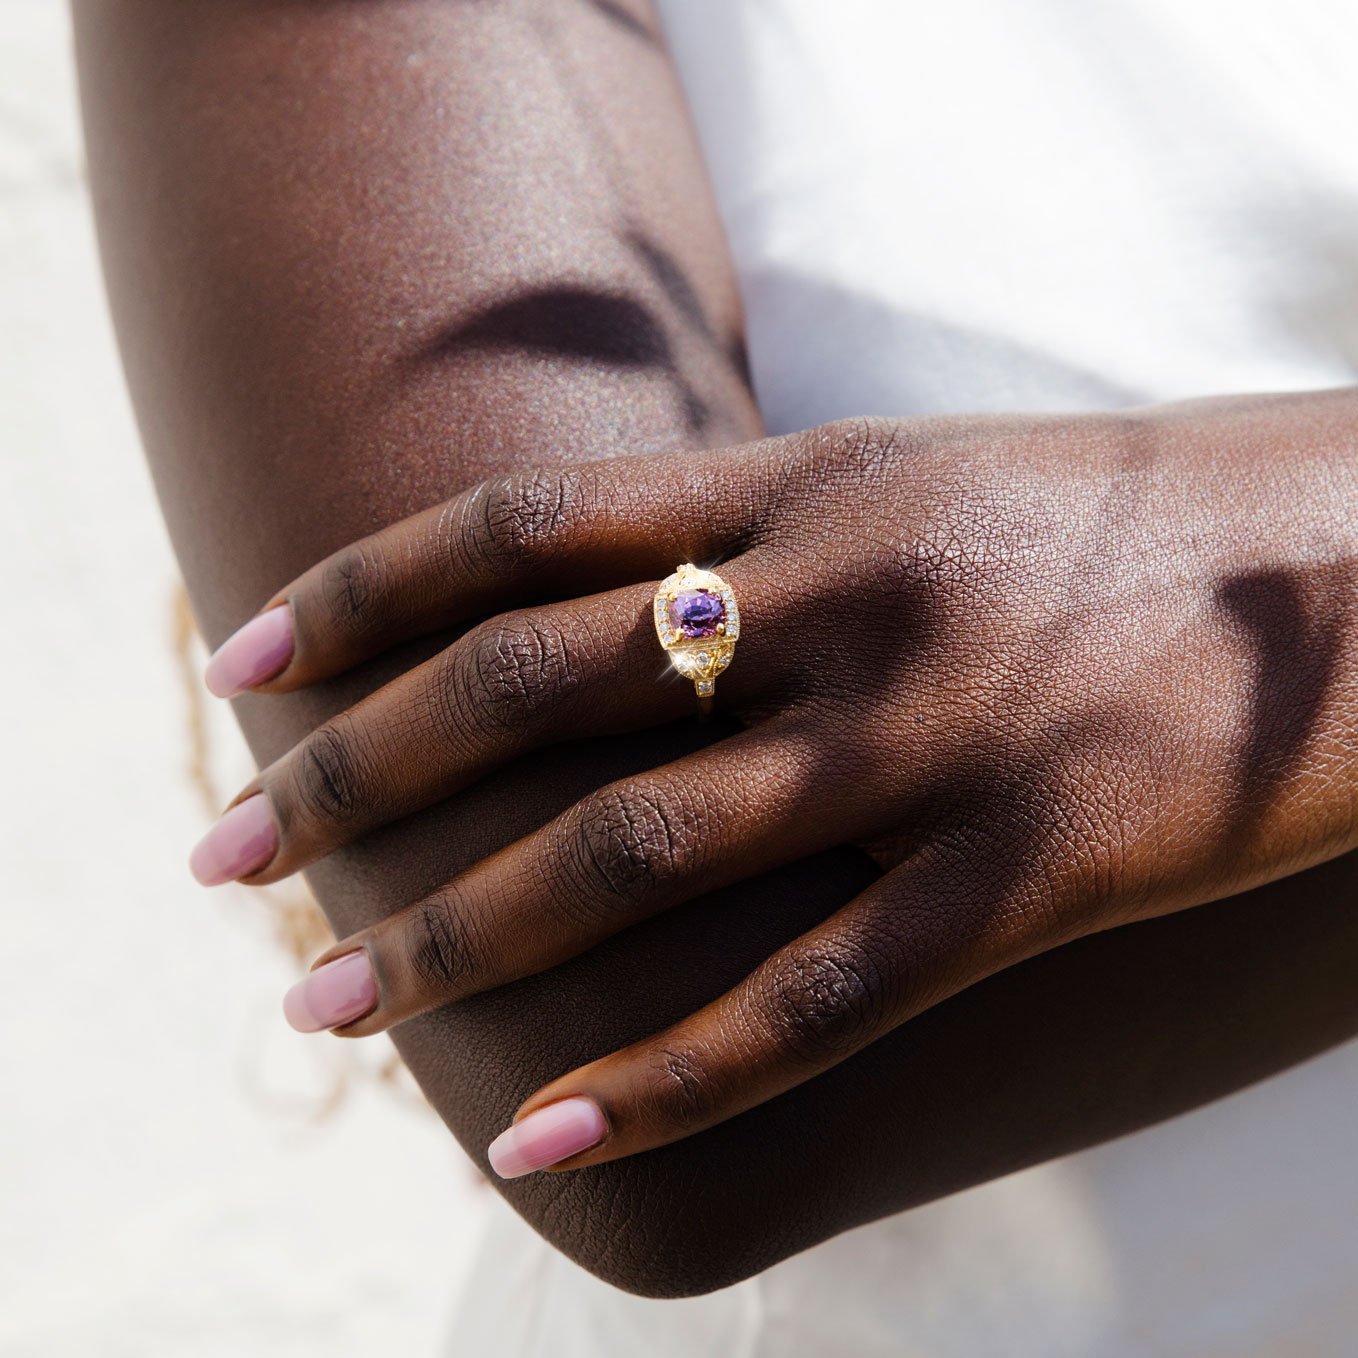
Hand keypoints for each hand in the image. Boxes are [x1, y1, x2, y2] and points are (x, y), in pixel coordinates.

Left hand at [192, 392, 1357, 1175]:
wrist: (1352, 557)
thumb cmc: (1104, 518)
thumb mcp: (904, 482)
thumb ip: (749, 526)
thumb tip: (579, 601)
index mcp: (805, 485)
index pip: (523, 530)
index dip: (360, 592)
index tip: (239, 665)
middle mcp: (842, 600)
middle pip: (535, 690)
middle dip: (357, 777)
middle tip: (227, 859)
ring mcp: (930, 738)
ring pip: (638, 855)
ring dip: (462, 940)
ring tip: (326, 1009)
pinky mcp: (1031, 873)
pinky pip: (810, 1000)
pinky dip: (664, 1078)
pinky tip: (545, 1143)